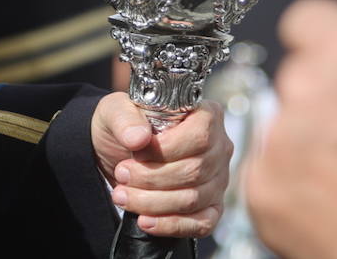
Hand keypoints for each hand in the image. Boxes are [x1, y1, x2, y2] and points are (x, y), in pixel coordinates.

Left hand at [90, 93, 231, 238]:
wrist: (120, 152)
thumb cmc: (126, 126)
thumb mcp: (116, 112)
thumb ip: (125, 119)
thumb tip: (138, 138)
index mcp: (206, 115)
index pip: (199, 135)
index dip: (166, 149)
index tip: (136, 153)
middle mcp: (219, 147)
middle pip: (194, 171)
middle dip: (151, 178)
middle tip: (122, 175)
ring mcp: (219, 179)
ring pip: (193, 199)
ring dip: (152, 202)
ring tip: (122, 196)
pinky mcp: (212, 207)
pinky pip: (202, 223)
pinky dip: (170, 225)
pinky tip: (144, 220)